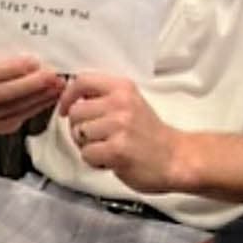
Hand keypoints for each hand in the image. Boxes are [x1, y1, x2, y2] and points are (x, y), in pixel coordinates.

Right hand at [0, 55, 64, 134]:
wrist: (3, 80)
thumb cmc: (6, 62)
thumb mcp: (7, 50)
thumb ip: (15, 49)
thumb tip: (37, 45)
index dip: (12, 68)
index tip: (34, 62)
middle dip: (30, 84)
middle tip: (51, 75)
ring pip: (9, 108)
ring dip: (38, 96)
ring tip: (57, 85)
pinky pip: (16, 119)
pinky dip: (36, 107)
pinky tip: (51, 96)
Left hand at [57, 72, 190, 193]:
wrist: (176, 158)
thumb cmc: (150, 135)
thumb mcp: (131, 104)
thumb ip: (104, 98)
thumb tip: (72, 99)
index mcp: (124, 88)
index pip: (82, 81)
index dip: (68, 96)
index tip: (66, 109)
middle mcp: (121, 103)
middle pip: (76, 112)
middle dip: (80, 129)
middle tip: (99, 137)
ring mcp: (120, 125)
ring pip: (78, 134)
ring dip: (88, 146)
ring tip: (108, 148)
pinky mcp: (117, 149)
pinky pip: (86, 154)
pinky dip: (95, 162)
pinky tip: (111, 160)